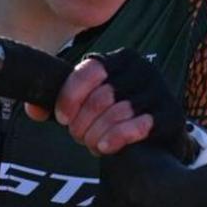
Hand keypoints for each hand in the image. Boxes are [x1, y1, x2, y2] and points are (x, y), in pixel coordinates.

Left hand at [25, 49, 185, 156]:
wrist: (154, 138)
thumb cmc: (113, 116)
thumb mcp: (84, 105)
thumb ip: (55, 103)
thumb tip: (34, 109)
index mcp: (119, 59)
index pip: (89, 70)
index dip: (70, 96)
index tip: (61, 118)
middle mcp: (143, 68)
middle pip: (101, 96)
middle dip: (83, 123)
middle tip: (79, 137)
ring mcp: (160, 90)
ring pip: (117, 113)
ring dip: (97, 135)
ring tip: (94, 144)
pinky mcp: (171, 114)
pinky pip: (140, 125)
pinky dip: (117, 138)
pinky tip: (107, 147)